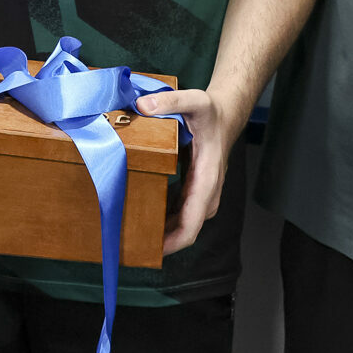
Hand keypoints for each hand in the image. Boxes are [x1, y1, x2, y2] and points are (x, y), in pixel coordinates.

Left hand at [134, 86, 241, 254]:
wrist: (225, 116)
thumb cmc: (211, 112)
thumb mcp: (194, 101)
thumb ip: (170, 101)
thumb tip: (142, 106)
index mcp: (207, 180)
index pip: (191, 225)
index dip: (171, 243)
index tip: (150, 251)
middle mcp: (206, 194)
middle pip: (184, 231)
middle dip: (160, 243)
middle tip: (127, 246)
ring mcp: (201, 196)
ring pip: (181, 225)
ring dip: (160, 234)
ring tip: (128, 237)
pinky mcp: (194, 193)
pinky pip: (178, 214)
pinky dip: (162, 220)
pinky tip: (139, 218)